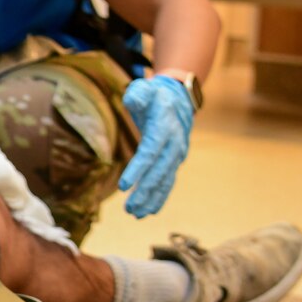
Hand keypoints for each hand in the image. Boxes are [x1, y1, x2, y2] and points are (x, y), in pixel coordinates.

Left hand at [118, 75, 195, 217]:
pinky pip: (168, 181)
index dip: (138, 169)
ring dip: (151, 198)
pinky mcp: (174, 160)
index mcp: (164, 125)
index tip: (124, 186)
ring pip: (165, 179)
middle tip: (129, 208)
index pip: (150, 151)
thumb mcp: (144, 88)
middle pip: (158, 170)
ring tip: (136, 214)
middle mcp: (174, 141)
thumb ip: (137, 94)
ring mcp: (176, 152)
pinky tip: (148, 211)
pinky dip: (159, 197)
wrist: (177, 98)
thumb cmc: (153, 94)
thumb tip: (132, 100)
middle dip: (144, 191)